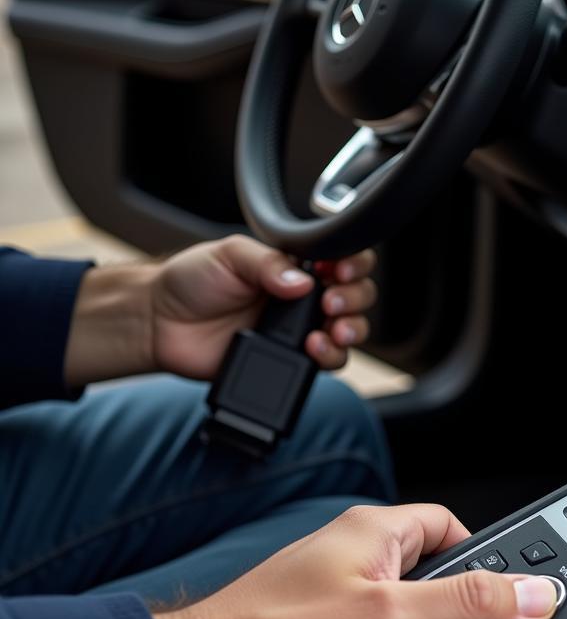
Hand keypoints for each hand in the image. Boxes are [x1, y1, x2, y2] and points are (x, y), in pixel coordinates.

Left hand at [150, 235, 376, 378]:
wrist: (160, 324)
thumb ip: (268, 263)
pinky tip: (313, 348)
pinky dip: (330, 357)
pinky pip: (327, 363)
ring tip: (329, 328)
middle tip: (330, 300)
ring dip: (350, 329)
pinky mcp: (291, 361)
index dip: (353, 263)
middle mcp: (303, 298)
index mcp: (293, 265)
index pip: (342, 259)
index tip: (339, 268)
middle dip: (354, 298)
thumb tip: (304, 280)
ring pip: (349, 332)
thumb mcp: (229, 255)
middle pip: (356, 297)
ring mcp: (299, 331)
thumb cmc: (189, 283)